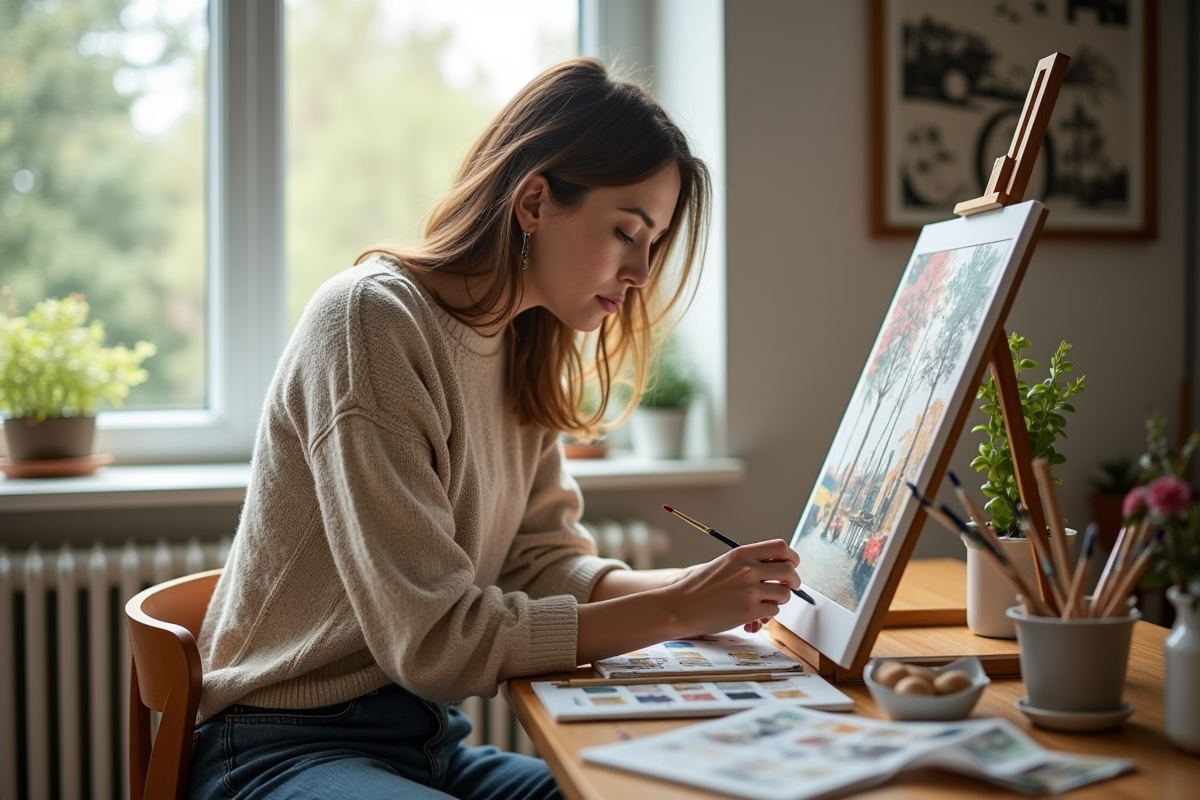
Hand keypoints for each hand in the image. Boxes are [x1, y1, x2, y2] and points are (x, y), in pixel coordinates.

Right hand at [663, 539, 800, 637]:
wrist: (681, 606)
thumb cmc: (700, 587)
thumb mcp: (725, 564)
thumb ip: (749, 563)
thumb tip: (778, 568)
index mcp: (741, 554)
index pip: (780, 547)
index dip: (791, 557)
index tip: (792, 564)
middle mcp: (748, 569)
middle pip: (789, 570)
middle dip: (794, 581)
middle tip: (791, 586)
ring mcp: (750, 590)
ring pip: (784, 594)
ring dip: (779, 599)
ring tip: (767, 601)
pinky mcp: (749, 611)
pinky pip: (773, 611)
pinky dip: (767, 614)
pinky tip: (755, 614)